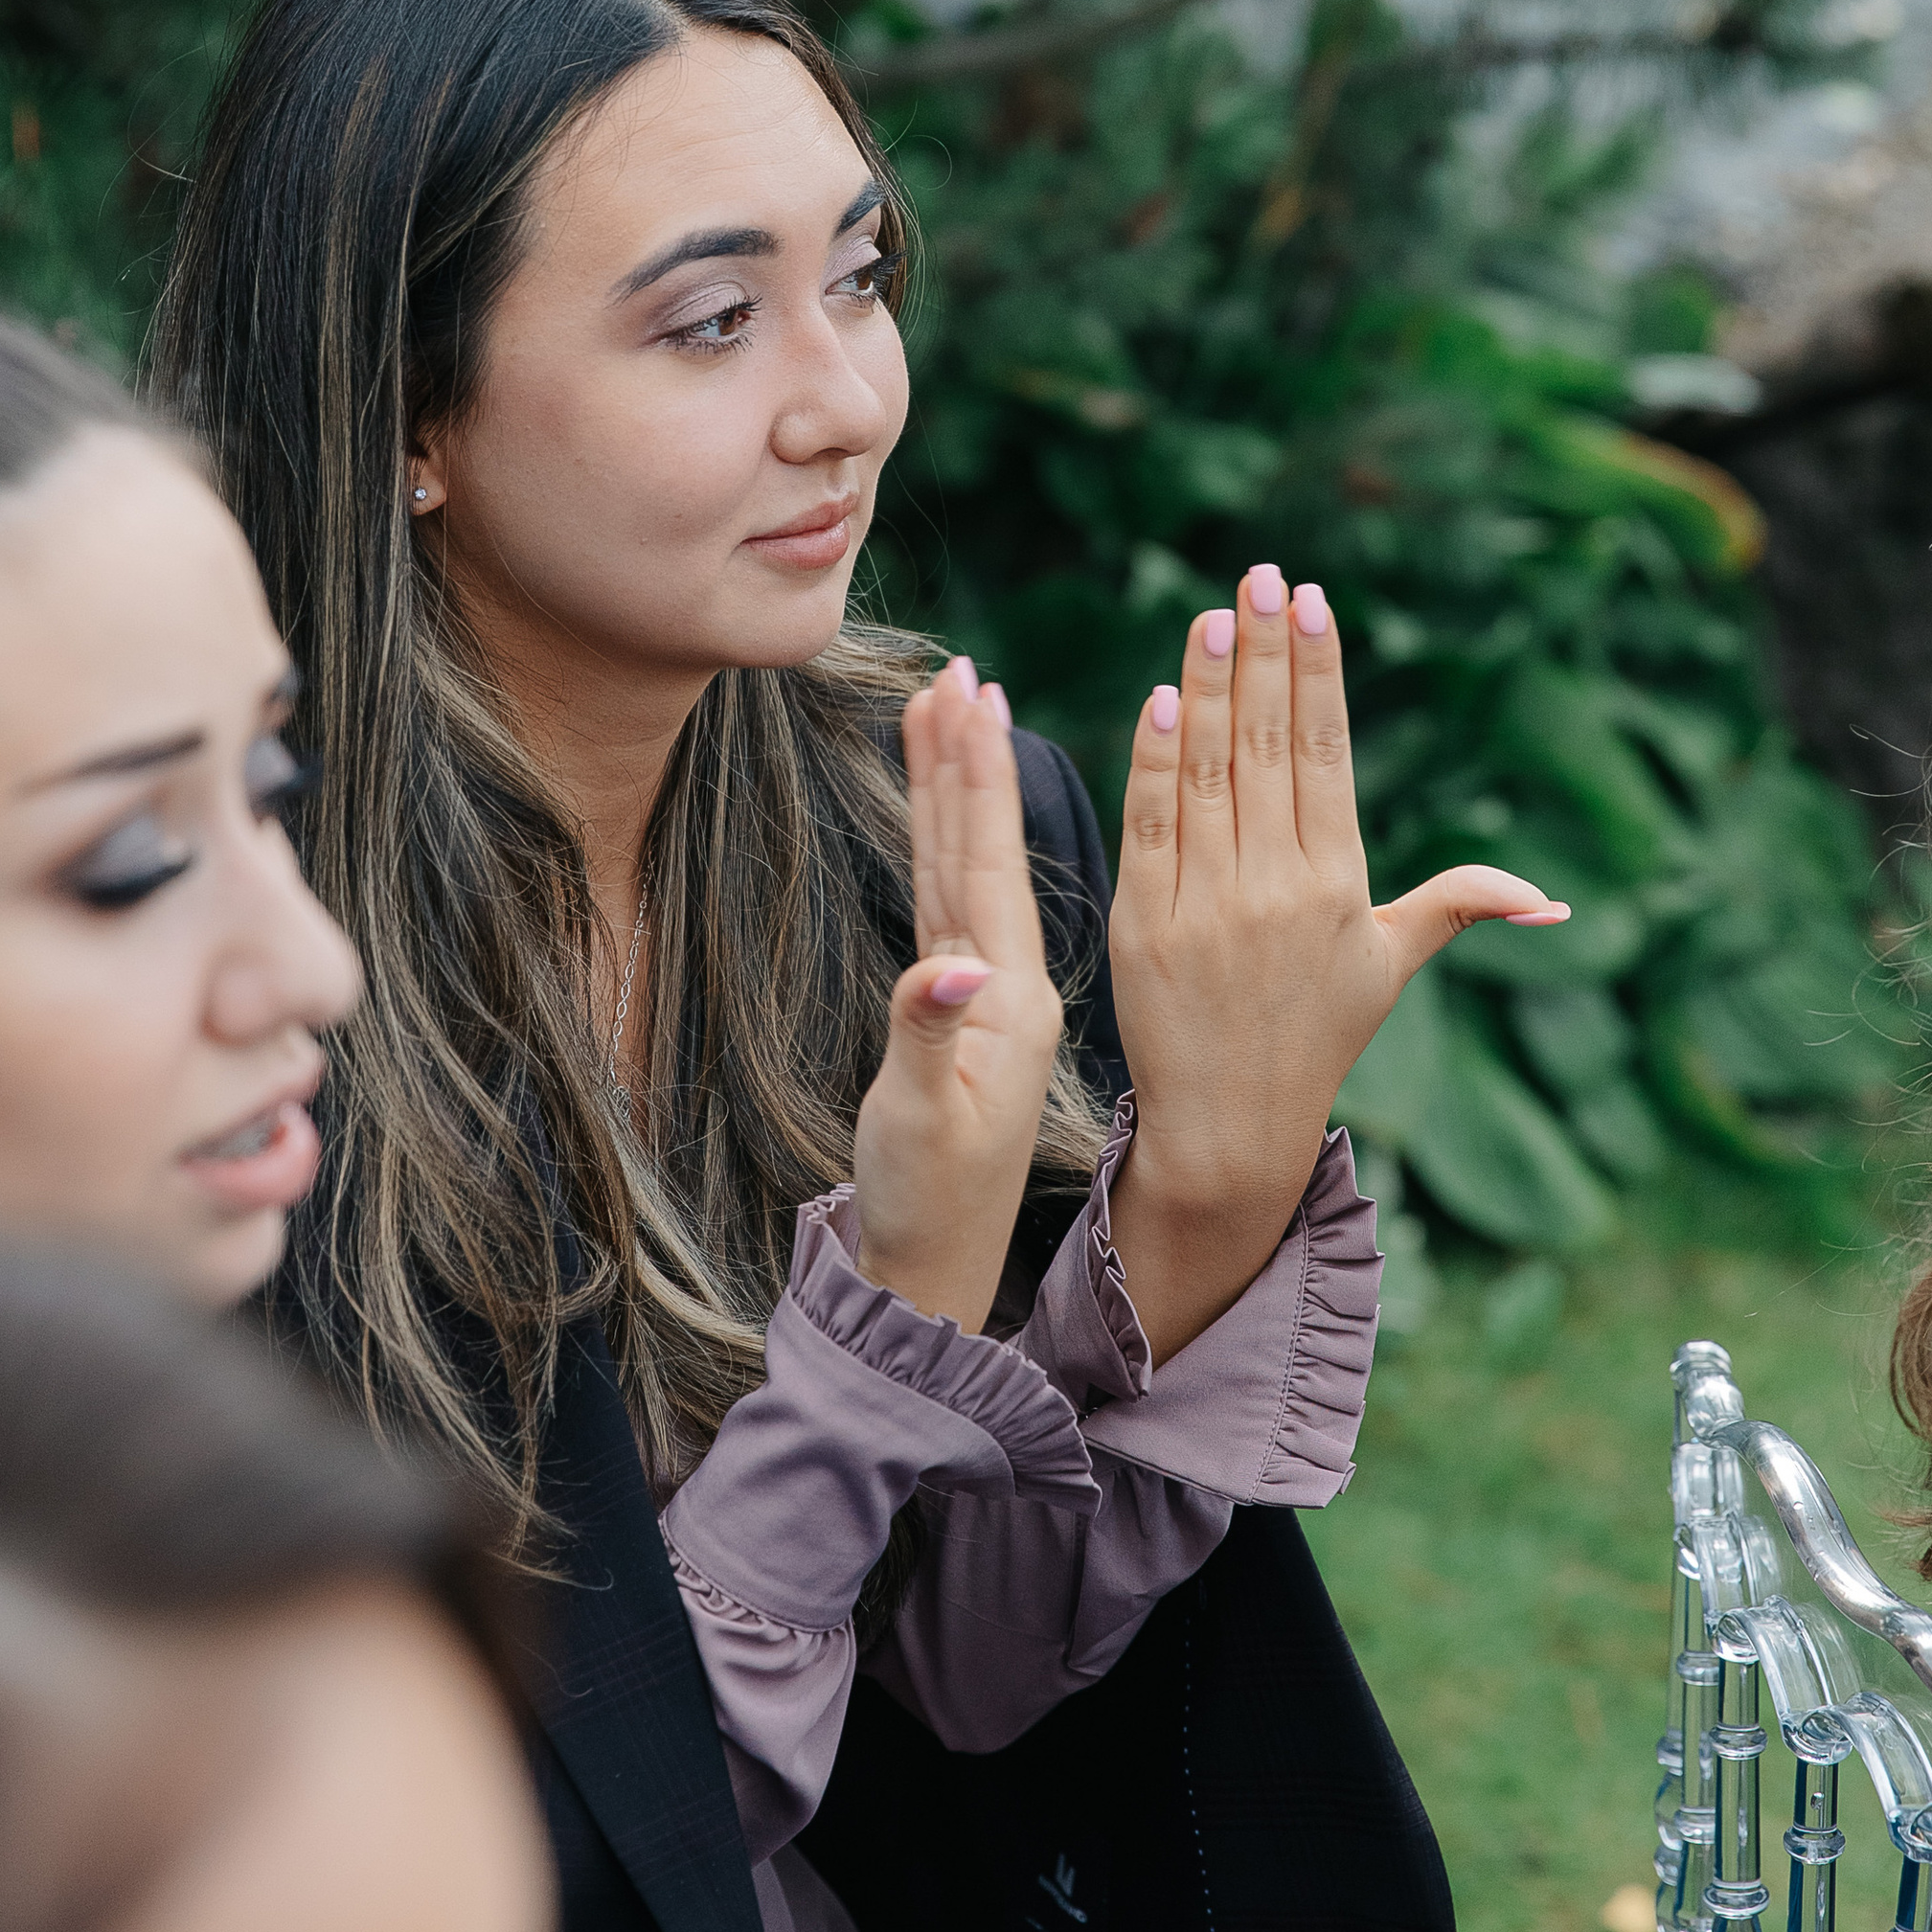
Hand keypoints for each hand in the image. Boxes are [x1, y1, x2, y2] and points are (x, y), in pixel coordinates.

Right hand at [850, 658, 1065, 1331]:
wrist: (936, 1263)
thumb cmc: (926, 1198)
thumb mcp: (925, 1119)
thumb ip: (930, 1035)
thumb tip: (949, 967)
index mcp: (1006, 994)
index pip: (984, 860)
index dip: (971, 775)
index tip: (968, 691)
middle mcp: (1002, 981)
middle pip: (979, 845)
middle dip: (966, 756)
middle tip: (960, 668)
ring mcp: (982, 993)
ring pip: (963, 868)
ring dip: (955, 790)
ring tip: (947, 710)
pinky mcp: (958, 1010)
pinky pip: (951, 906)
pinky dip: (944, 849)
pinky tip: (943, 814)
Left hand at [1108, 564, 1567, 1362]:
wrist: (1229, 1124)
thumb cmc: (1315, 1036)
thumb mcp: (1389, 966)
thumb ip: (1458, 908)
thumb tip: (1556, 902)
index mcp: (1338, 882)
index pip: (1328, 754)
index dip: (1319, 672)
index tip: (1312, 600)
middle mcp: (1277, 885)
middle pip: (1270, 745)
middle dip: (1266, 652)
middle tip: (1258, 574)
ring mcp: (1207, 902)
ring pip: (1208, 770)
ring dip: (1209, 686)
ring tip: (1212, 616)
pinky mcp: (1146, 922)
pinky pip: (1152, 824)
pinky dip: (1154, 759)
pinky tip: (1161, 697)